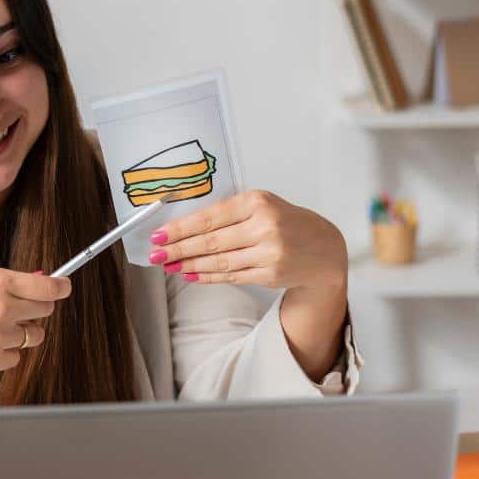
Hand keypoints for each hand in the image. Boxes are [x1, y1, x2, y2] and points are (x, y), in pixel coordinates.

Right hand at [0, 267, 71, 374]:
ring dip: (22, 331)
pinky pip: (17, 356)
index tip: (64, 287)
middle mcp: (3, 308)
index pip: (48, 287)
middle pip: (45, 311)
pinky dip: (6, 351)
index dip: (61, 287)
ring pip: (33, 336)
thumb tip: (40, 281)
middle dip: (37, 308)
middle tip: (18, 307)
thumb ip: (7, 280)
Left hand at [148, 190, 347, 289]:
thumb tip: (184, 227)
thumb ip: (228, 213)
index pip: (209, 217)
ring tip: (169, 266)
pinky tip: (191, 275)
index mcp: (257, 202)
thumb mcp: (261, 206)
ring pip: (218, 261)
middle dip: (178, 249)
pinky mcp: (270, 274)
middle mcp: (264, 226)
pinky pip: (230, 275)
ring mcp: (269, 252)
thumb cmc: (285, 222)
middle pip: (210, 241)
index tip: (158, 235)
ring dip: (189, 265)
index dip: (180, 228)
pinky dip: (207, 276)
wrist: (323, 248)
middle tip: (156, 254)